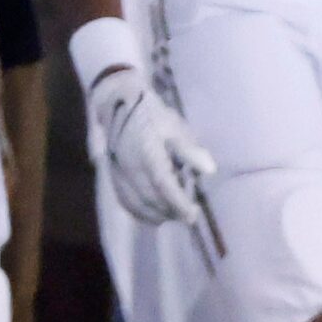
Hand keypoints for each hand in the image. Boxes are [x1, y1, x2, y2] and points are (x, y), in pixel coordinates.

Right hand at [86, 64, 216, 223]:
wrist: (119, 105)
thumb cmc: (153, 116)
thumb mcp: (176, 127)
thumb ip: (190, 150)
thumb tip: (209, 170)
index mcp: (147, 152)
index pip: (163, 184)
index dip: (178, 203)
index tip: (193, 215)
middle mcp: (129, 165)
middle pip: (150, 198)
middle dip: (170, 211)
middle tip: (189, 216)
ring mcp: (118, 171)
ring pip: (136, 203)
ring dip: (156, 215)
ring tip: (174, 216)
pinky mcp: (112, 175)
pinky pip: (124, 200)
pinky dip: (139, 212)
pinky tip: (154, 215)